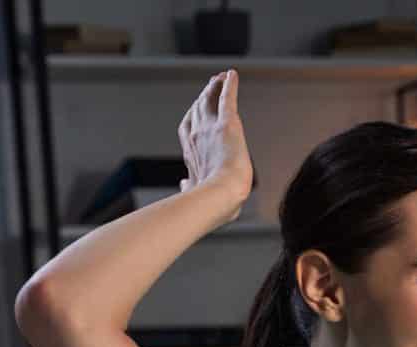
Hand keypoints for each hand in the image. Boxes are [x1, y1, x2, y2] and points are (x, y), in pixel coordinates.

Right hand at [177, 70, 252, 221]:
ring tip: (220, 78)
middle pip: (198, 109)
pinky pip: (227, 97)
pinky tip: (232, 75)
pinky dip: (229, 85)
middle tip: (211, 85)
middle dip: (204, 96)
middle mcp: (196, 136)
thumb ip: (190, 186)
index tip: (197, 108)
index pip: (189, 128)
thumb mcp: (197, 193)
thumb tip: (183, 184)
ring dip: (215, 87)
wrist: (221, 196)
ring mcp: (210, 128)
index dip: (193, 116)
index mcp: (191, 153)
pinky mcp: (227, 123)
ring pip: (210, 100)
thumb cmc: (213, 202)